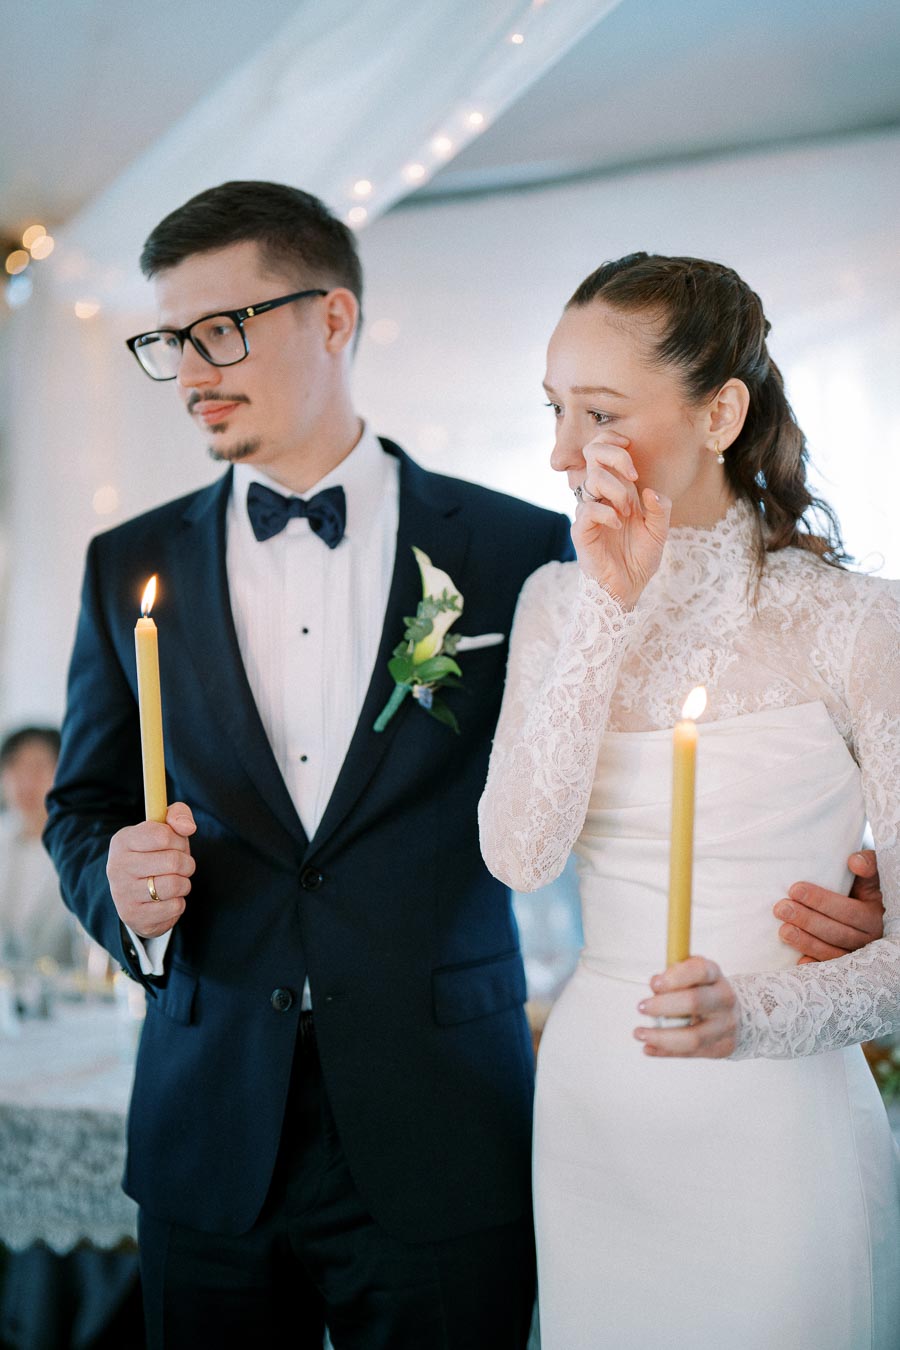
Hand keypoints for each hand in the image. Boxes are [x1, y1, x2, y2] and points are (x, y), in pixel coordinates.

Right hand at [106, 802, 196, 939]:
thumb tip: (188, 828)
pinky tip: (167, 899)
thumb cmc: (156, 854)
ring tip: (175, 881)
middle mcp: (117, 866)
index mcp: (123, 840)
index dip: (179, 839)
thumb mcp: (165, 828)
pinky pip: (175, 907)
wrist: (137, 894)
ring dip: (184, 883)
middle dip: (187, 863)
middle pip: (173, 861)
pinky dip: (178, 902)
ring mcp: (123, 893)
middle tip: (181, 866)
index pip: (163, 835)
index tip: (176, 844)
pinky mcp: (133, 916)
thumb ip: (178, 815)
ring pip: (176, 885)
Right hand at [572, 432, 670, 607]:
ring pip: (593, 480)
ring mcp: (589, 512)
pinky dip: (607, 513)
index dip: (612, 440)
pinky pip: (588, 509)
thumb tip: (649, 490)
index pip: (602, 451)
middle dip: (615, 457)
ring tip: (628, 512)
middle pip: (592, 454)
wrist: (626, 588)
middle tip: (632, 475)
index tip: (629, 445)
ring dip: (617, 491)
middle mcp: (600, 496)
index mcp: (616, 489)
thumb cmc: (639, 559)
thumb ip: (661, 509)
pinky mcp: (582, 530)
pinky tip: (618, 525)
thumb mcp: (660, 531)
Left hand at [634, 957, 736, 1057]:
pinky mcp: (722, 1047)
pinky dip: (665, 1051)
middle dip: (663, 1006)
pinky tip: (648, 1048)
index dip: (675, 977)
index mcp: (714, 975)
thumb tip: (655, 984)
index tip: (654, 984)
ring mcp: (726, 1025)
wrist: (733, 1013)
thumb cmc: (702, 990)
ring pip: (693, 1037)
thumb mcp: (690, 974)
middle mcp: (724, 999)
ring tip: (639, 1033)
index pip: (700, 970)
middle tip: (641, 1007)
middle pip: (694, 1002)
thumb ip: (672, 976)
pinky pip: (691, 1053)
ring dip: (661, 1037)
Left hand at [774, 850, 882, 963]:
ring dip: (806, 941)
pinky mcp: (843, 967)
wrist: (856, 904)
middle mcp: (868, 938)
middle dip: (808, 920)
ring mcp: (855, 954)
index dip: (822, 901)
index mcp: (874, 914)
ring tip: (783, 930)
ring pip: (832, 952)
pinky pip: (828, 970)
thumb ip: (868, 863)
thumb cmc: (858, 886)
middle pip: (838, 932)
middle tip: (781, 908)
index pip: (849, 910)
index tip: (794, 889)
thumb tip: (854, 862)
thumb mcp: (867, 876)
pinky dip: (813, 965)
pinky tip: (798, 962)